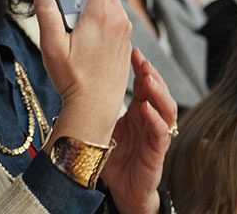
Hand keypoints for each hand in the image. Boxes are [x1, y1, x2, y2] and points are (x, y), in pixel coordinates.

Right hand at [34, 0, 131, 145]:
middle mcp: (118, 19)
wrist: (95, 108)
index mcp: (101, 14)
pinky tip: (84, 28)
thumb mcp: (51, 45)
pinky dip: (102, 14)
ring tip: (73, 9)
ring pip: (112, 2)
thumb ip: (46, 14)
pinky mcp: (125, 44)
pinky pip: (116, 18)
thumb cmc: (72, 78)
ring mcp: (125, 32)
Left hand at [102, 47, 176, 213]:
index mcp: (138, 110)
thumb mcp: (102, 124)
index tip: (132, 49)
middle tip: (141, 59)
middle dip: (151, 73)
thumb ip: (94, 104)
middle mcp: (150, 119)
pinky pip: (161, 134)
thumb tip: (69, 78)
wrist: (120, 188)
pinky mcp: (156, 152)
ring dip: (158, 92)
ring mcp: (155, 135)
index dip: (141, 67)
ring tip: (148, 78)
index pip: (143, 83)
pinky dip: (155, 121)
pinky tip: (147, 109)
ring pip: (166, 109)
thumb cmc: (112, 154)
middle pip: (158, 91)